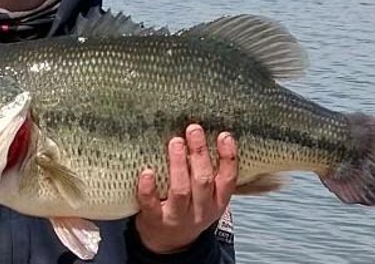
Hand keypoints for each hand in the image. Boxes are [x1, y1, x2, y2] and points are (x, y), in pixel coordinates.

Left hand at [134, 124, 237, 253]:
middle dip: (200, 154)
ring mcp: (177, 216)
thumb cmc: (188, 210)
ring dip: (178, 165)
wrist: (169, 244)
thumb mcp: (206, 198)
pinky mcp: (155, 219)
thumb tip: (205, 134)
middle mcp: (200, 210)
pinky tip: (146, 172)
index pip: (227, 180)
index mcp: (216, 202)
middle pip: (203, 181)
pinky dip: (148, 188)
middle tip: (193, 129)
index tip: (224, 135)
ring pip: (180, 191)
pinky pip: (151, 204)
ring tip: (175, 142)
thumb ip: (208, 173)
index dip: (228, 158)